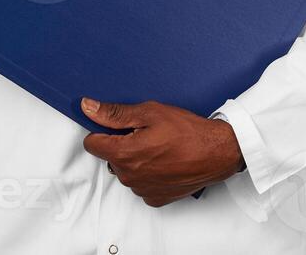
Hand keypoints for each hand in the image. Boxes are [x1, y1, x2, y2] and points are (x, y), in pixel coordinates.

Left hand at [80, 97, 244, 206]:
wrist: (217, 153)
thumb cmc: (187, 132)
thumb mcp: (149, 112)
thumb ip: (115, 113)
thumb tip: (88, 108)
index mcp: (124, 154)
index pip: (92, 144)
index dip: (101, 130)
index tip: (115, 125)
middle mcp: (129, 176)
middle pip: (110, 157)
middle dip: (121, 144)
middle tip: (145, 133)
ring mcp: (142, 189)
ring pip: (126, 171)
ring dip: (135, 159)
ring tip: (158, 146)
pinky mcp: (155, 197)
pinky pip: (141, 183)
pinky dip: (148, 173)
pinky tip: (164, 161)